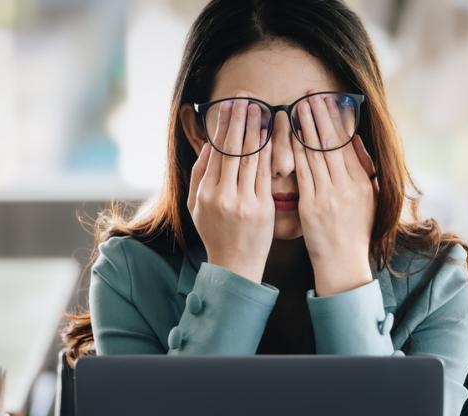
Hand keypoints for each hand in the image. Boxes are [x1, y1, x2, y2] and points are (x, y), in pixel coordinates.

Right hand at [187, 99, 274, 284]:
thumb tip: (208, 145)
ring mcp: (243, 202)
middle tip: (246, 97)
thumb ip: (199, 175)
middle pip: (232, 149)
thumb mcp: (196, 206)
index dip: (223, 126)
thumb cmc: (215, 233)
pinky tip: (271, 136)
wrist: (235, 265)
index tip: (230, 105)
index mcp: (204, 193)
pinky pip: (265, 174)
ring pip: (250, 158)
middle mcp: (222, 195)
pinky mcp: (262, 208)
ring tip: (260, 108)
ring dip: (255, 130)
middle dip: (239, 120)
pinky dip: (268, 152)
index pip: (216, 151)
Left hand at [292, 94, 378, 295]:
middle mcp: (348, 186)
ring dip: (307, 127)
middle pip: (332, 143)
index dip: (337, 119)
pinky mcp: (312, 206)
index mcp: (362, 183)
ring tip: (299, 105)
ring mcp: (330, 196)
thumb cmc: (353, 234)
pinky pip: (303, 173)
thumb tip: (357, 142)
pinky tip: (289, 136)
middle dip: (321, 115)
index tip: (328, 99)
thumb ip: (364, 170)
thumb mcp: (368, 200)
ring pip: (317, 153)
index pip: (348, 143)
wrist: (344, 265)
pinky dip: (296, 151)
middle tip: (311, 92)